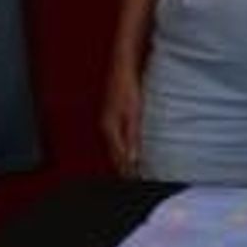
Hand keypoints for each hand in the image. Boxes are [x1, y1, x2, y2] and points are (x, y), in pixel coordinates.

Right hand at [101, 61, 143, 175]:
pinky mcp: (114, 115)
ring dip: (126, 158)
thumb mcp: (133, 113)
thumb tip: (132, 160)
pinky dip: (126, 146)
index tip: (140, 181)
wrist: (123, 66)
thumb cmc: (127, 87)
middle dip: (126, 168)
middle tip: (139, 180)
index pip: (118, 158)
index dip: (129, 171)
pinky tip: (133, 148)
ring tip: (137, 169)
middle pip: (115, 155)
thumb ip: (132, 137)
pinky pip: (119, 137)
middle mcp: (106, 127)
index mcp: (109, 129)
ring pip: (116, 147)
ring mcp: (109, 121)